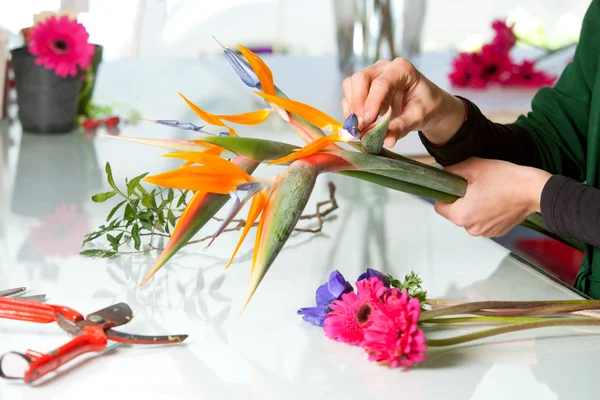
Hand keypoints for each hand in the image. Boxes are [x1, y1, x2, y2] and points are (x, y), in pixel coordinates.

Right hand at [341, 58, 464, 146]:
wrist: (426, 105)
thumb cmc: (426, 105)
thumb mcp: (418, 117)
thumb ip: (402, 127)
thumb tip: (387, 140)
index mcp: (402, 69)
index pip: (381, 83)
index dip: (372, 103)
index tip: (368, 122)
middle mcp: (383, 68)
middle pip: (360, 79)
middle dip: (356, 103)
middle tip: (360, 125)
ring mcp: (371, 76)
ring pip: (350, 86)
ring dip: (351, 109)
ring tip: (359, 129)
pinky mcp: (363, 88)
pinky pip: (349, 97)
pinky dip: (350, 112)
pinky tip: (358, 126)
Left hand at [434, 158, 551, 236]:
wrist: (535, 190)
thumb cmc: (507, 179)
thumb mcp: (474, 167)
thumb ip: (453, 170)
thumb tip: (443, 173)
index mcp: (461, 216)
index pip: (440, 206)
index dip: (445, 193)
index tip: (455, 185)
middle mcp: (472, 228)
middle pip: (456, 212)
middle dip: (461, 199)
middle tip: (475, 185)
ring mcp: (486, 232)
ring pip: (471, 216)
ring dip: (475, 205)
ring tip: (489, 191)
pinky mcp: (498, 231)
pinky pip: (485, 221)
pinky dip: (487, 211)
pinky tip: (497, 199)